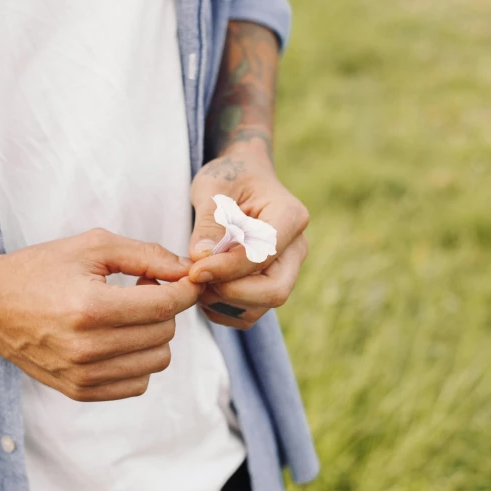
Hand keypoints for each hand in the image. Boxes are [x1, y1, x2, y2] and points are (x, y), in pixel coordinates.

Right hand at [0, 229, 201, 401]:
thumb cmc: (41, 269)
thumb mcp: (92, 246)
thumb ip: (146, 254)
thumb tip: (187, 270)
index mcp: (91, 308)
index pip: (164, 306)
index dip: (185, 290)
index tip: (186, 278)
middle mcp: (88, 348)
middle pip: (164, 332)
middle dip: (164, 307)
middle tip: (141, 288)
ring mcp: (83, 375)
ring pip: (157, 361)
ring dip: (154, 335)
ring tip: (129, 314)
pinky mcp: (79, 391)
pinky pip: (137, 384)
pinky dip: (139, 360)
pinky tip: (120, 338)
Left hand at [187, 150, 308, 328]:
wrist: (242, 178)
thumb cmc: (229, 177)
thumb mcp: (213, 187)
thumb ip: (209, 222)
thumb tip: (202, 258)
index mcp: (290, 217)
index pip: (264, 255)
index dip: (228, 268)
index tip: (194, 270)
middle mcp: (295, 248)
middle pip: (275, 291)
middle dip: (231, 293)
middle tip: (196, 279)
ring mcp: (285, 271)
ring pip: (260, 307)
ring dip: (222, 302)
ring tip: (195, 279)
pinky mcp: (269, 286)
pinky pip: (248, 314)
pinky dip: (221, 309)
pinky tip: (202, 287)